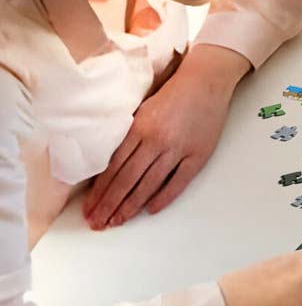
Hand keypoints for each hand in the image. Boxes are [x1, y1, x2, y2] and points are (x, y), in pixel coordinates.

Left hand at [83, 44, 248, 229]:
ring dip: (130, 206)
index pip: (113, 168)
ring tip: (117, 222)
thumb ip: (129, 135)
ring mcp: (178, 149)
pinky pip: (178, 182)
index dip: (100, 192)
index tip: (90, 209)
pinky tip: (150, 210)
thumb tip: (112, 165)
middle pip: (127, 180)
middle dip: (109, 205)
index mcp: (139, 128)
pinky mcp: (198, 155)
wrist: (206, 81)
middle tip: (97, 224)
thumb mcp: (142, 110)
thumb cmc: (173, 93)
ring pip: (148, 184)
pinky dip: (163, 197)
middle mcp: (156, 141)